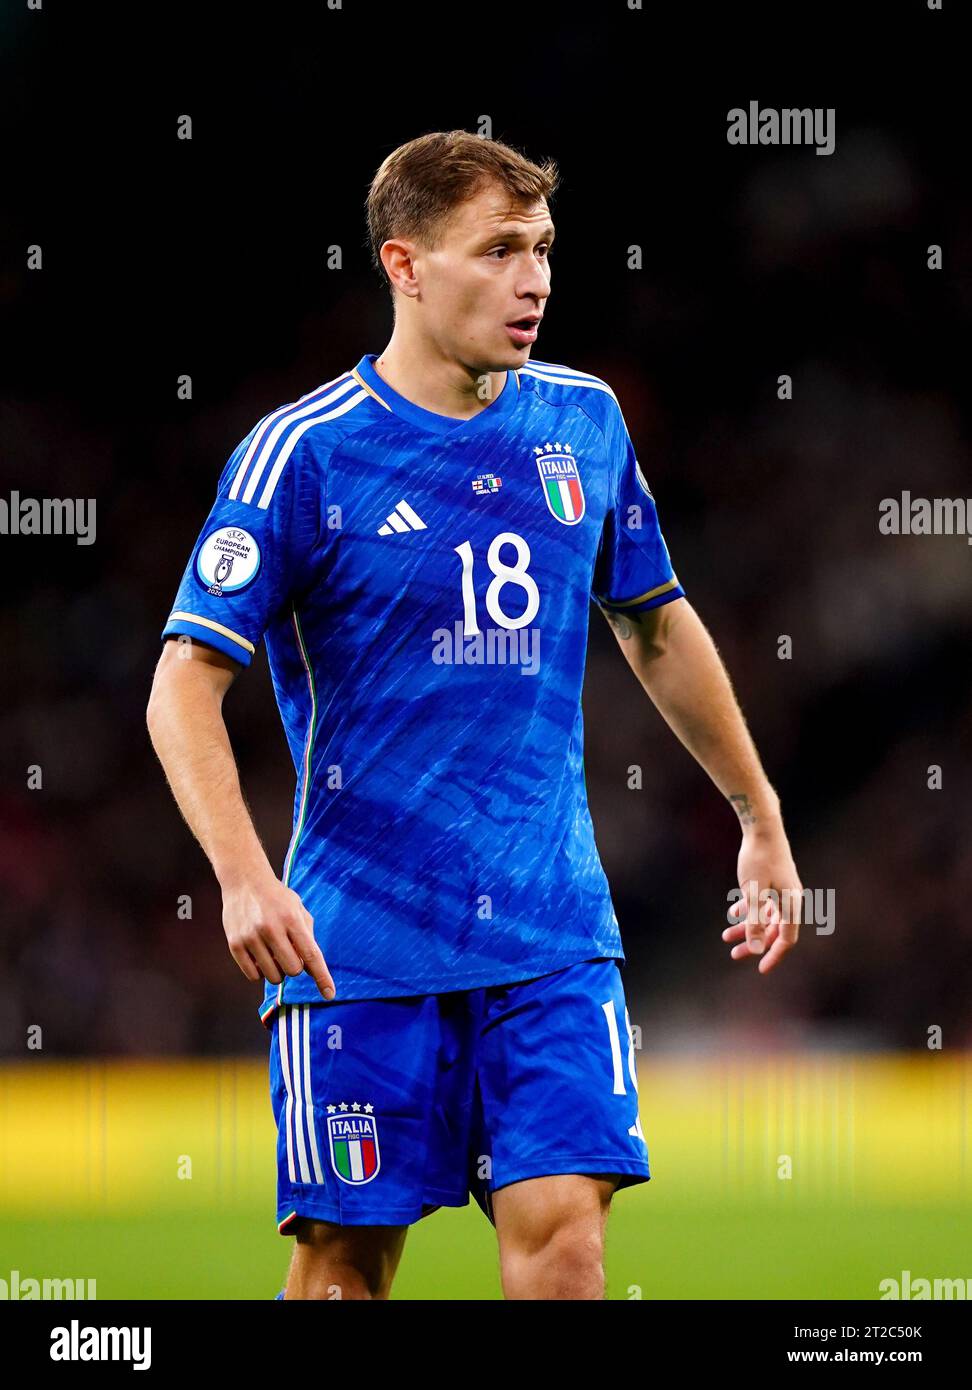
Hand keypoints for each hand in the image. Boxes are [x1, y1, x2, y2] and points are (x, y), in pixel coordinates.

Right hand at [221, 873, 334, 999]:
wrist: (244, 881)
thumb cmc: (276, 897)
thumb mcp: (297, 909)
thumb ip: (307, 936)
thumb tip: (312, 969)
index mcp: (291, 918)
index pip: (310, 954)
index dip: (321, 976)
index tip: (329, 994)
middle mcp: (271, 928)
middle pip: (293, 970)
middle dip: (295, 967)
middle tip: (289, 953)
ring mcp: (251, 937)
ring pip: (273, 976)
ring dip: (277, 970)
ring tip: (273, 953)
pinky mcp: (235, 944)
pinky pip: (253, 975)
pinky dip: (259, 971)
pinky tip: (259, 956)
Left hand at [722, 826, 801, 973]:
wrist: (762, 827)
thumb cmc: (758, 859)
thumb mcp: (753, 893)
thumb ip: (754, 922)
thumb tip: (755, 948)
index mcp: (791, 904)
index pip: (786, 939)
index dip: (773, 955)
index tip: (760, 969)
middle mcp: (790, 900)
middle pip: (773, 930)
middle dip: (753, 943)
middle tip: (733, 954)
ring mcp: (783, 890)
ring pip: (766, 917)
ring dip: (747, 927)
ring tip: (726, 936)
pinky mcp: (774, 881)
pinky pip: (763, 903)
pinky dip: (749, 910)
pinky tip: (734, 913)